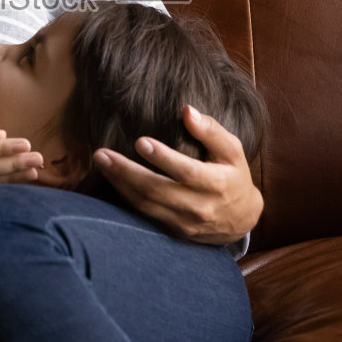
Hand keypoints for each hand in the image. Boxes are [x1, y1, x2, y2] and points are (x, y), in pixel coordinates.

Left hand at [93, 105, 261, 243]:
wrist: (240, 219)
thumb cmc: (234, 175)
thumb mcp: (233, 150)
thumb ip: (212, 130)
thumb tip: (187, 111)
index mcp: (216, 184)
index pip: (186, 172)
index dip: (163, 158)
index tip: (140, 142)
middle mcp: (199, 207)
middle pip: (157, 190)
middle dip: (127, 172)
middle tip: (102, 154)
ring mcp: (184, 222)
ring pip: (146, 205)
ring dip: (120, 184)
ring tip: (101, 163)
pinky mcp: (173, 230)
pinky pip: (145, 214)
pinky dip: (126, 197)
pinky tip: (111, 179)